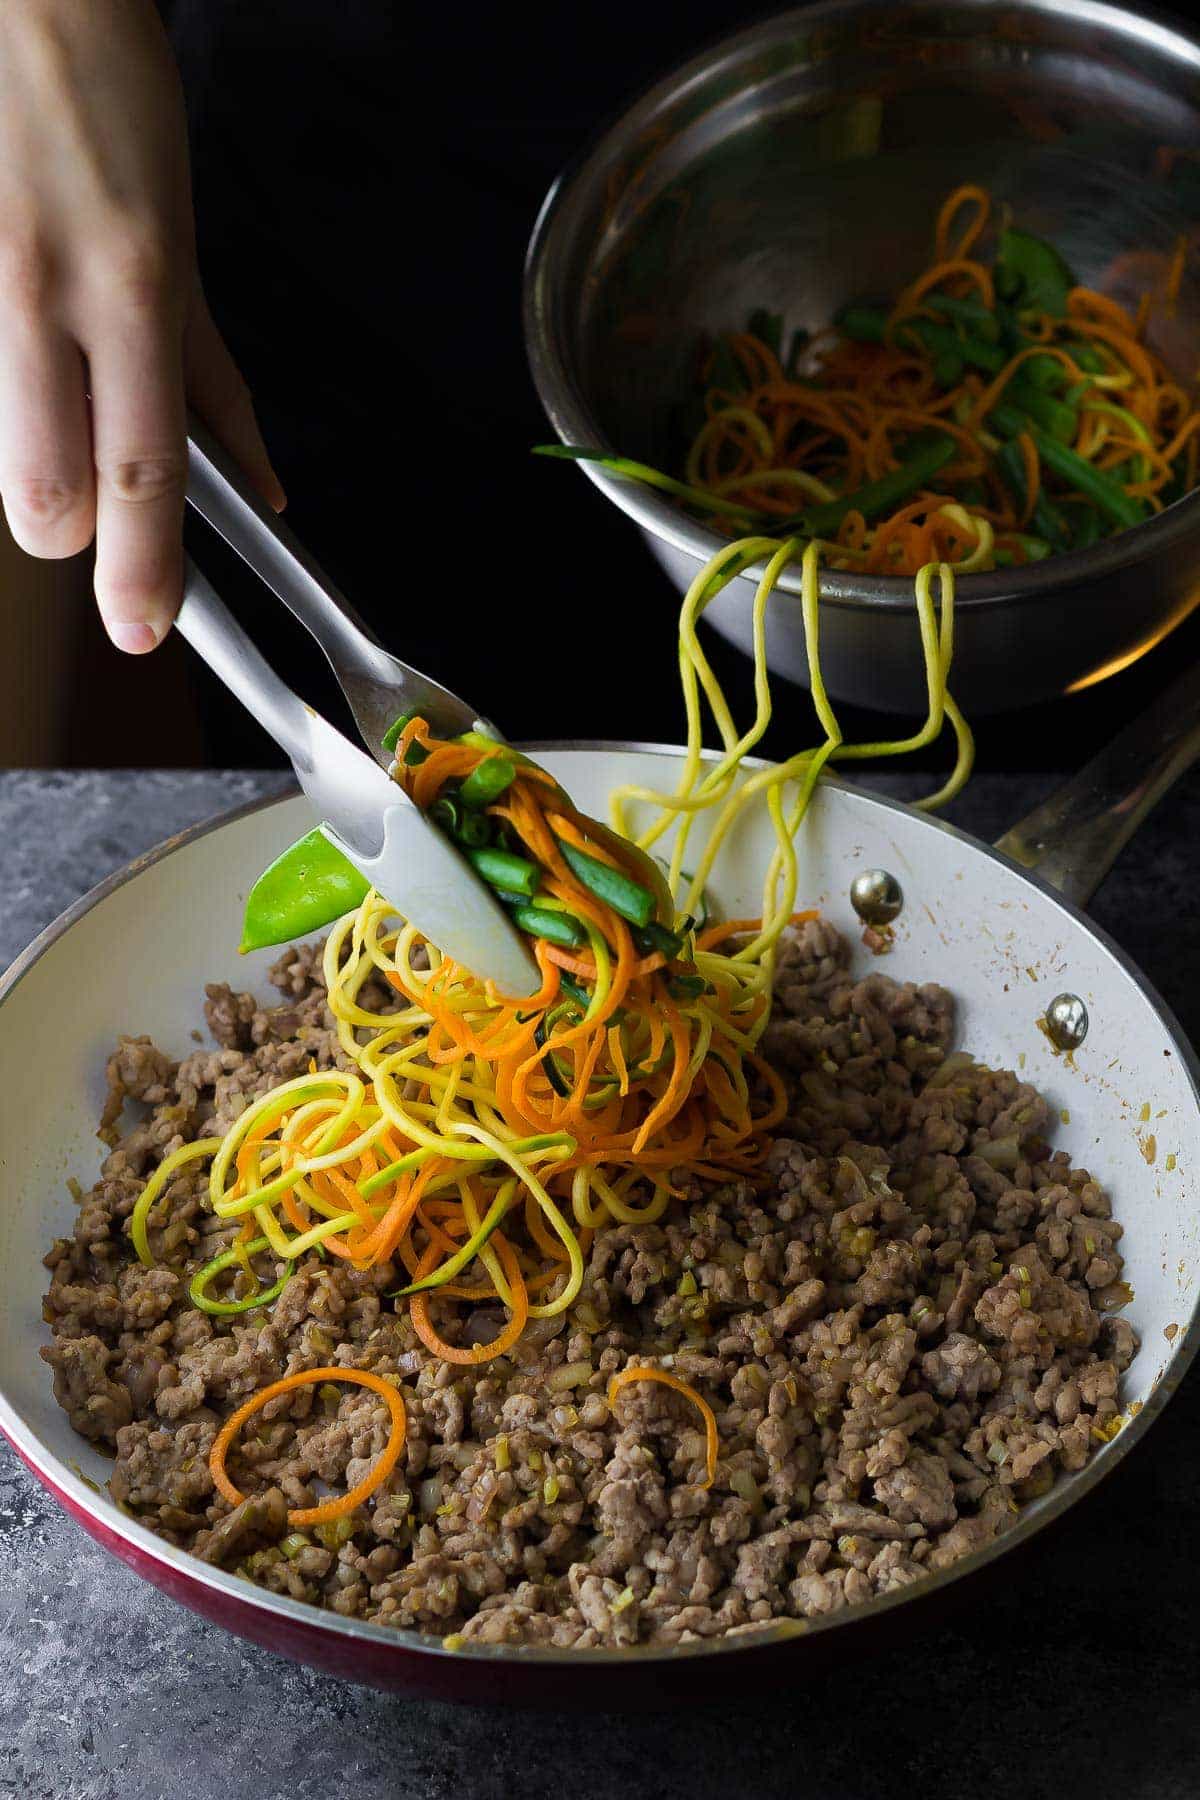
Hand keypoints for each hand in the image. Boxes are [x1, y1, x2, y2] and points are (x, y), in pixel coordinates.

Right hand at [0, 0, 282, 651]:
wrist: (19, 0)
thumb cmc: (105, 98)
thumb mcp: (183, 241)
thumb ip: (209, 373)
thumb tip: (257, 479)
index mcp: (130, 287)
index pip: (146, 471)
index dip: (145, 570)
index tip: (146, 626)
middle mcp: (41, 294)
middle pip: (43, 495)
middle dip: (70, 529)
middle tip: (90, 506)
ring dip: (32, 450)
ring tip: (53, 381)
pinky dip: (0, 387)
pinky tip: (19, 330)